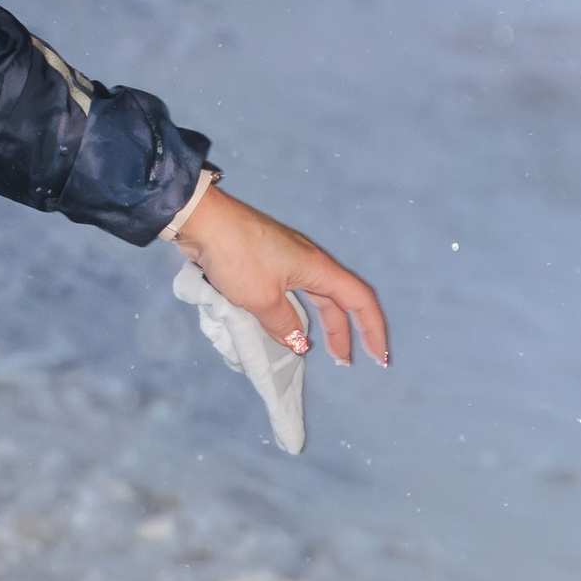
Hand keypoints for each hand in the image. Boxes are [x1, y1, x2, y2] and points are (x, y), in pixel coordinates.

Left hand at [174, 186, 388, 367]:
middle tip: (342, 361)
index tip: (378, 357)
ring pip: (311, 295)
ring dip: (315, 322)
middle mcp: (308, 261)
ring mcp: (286, 258)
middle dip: (342, 332)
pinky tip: (282, 324)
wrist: (201, 219)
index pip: (359, 301)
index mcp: (318, 268)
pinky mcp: (265, 258)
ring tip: (312, 348)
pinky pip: (289, 290)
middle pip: (336, 300)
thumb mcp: (261, 299)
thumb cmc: (236, 256)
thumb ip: (283, 325)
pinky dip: (292, 310)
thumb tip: (298, 342)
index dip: (373, 329)